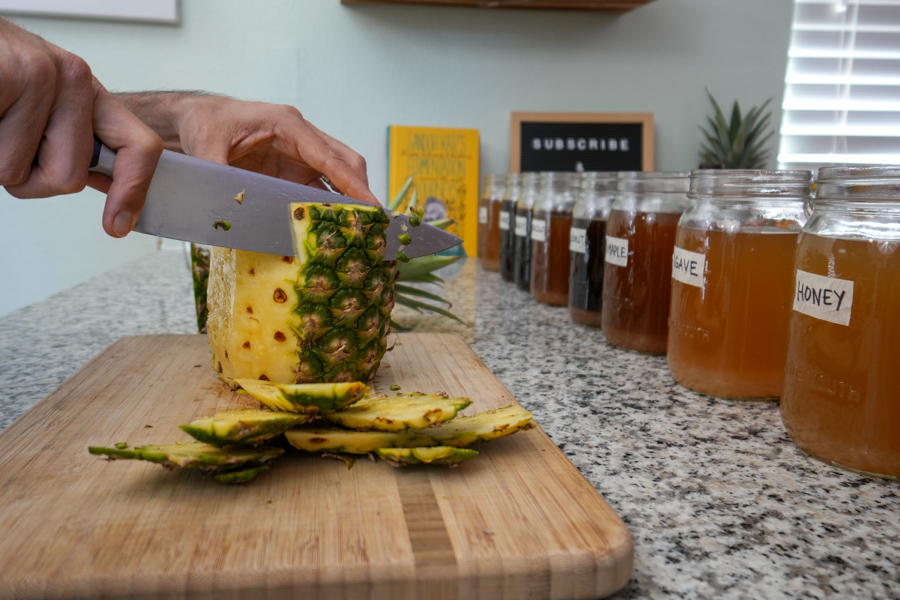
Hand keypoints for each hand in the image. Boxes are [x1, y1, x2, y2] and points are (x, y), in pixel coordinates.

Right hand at [0, 17, 163, 237]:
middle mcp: (73, 78)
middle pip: (68, 178)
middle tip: (6, 136)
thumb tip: (103, 190)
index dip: (133, 192)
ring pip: (15, 171)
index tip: (118, 225)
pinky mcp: (7, 75)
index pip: (139, 148)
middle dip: (28, 176)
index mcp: (87, 90)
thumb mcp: (42, 105)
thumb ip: (74, 142)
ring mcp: (41, 73)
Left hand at [118, 92, 378, 205]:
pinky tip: (330, 227)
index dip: (352, 183)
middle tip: (370, 225)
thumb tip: (229, 208)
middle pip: (345, 163)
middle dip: (360, 192)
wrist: (197, 117)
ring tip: (358, 231)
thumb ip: (221, 175)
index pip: (329, 157)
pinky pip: (319, 187)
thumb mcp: (207, 147)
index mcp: (288, 124)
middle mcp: (301, 136)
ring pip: (337, 176)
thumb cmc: (206, 123)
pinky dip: (327, 206)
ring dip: (347, 201)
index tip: (373, 206)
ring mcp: (300, 152)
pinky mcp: (293, 167)